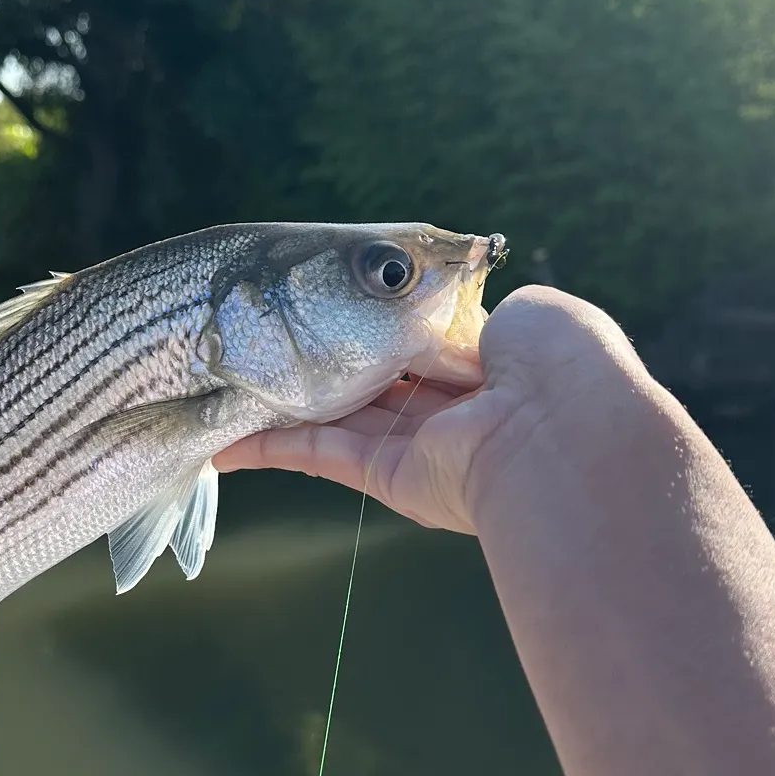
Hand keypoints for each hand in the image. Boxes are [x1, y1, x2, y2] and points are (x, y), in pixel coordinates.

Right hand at [214, 286, 647, 535]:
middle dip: (308, 360)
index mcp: (479, 357)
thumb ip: (459, 310)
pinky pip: (319, 455)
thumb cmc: (550, 358)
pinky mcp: (387, 477)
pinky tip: (221, 443)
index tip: (308, 299)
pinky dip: (269, 448)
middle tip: (247, 340)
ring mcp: (413, 444)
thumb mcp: (513, 311)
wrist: (560, 430)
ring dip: (274, 407)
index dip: (360, 317)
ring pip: (330, 418)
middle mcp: (444, 404)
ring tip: (215, 391)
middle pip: (361, 376)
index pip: (407, 336)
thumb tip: (420, 319)